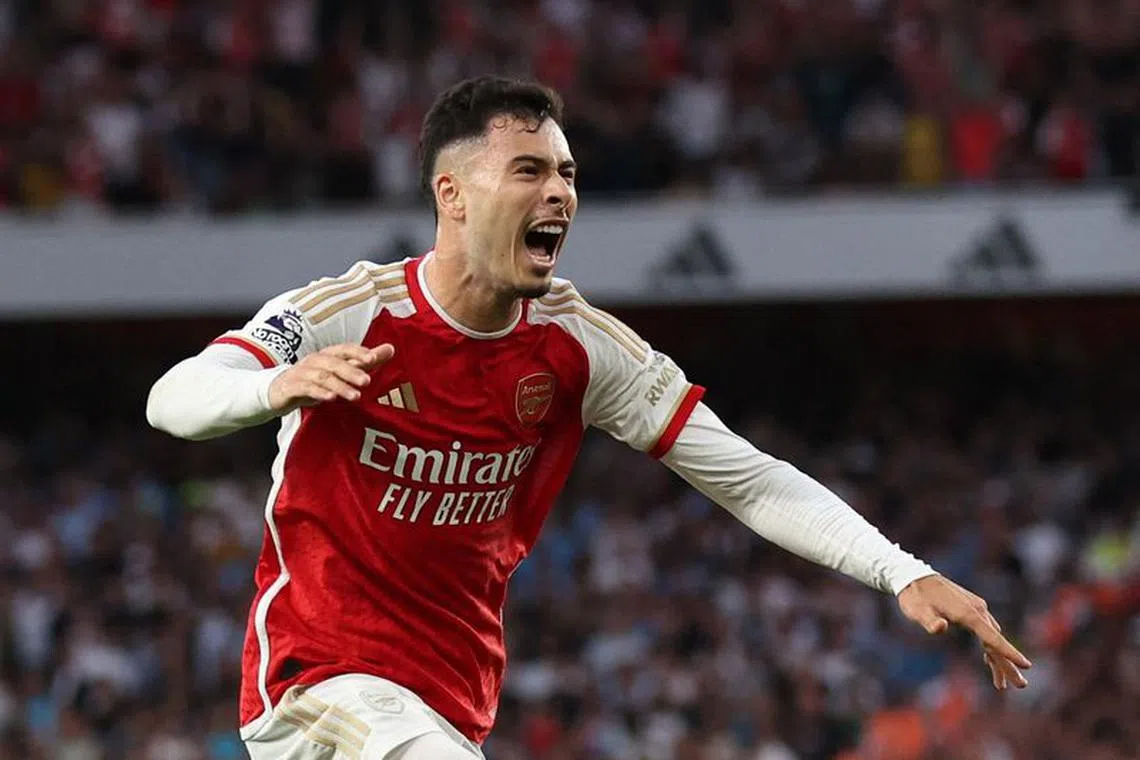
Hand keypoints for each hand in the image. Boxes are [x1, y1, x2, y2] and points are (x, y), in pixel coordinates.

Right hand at [268, 343, 394, 410]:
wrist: (276, 393)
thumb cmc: (312, 381)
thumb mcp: (339, 372)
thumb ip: (364, 362)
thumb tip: (390, 349)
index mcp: (326, 355)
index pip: (344, 349)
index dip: (357, 352)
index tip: (374, 358)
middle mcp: (314, 361)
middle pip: (333, 362)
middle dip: (351, 371)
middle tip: (367, 381)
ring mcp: (301, 373)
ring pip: (321, 377)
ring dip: (339, 386)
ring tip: (355, 396)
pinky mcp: (291, 387)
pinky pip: (305, 388)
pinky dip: (319, 392)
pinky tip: (330, 398)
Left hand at [897, 574, 1030, 690]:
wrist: (913, 576)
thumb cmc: (915, 597)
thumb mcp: (917, 611)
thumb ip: (929, 621)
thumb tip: (941, 627)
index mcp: (968, 613)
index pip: (993, 637)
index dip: (1009, 652)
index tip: (1026, 665)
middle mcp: (977, 610)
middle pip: (997, 641)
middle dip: (1008, 664)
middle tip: (1020, 685)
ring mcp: (976, 608)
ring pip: (993, 637)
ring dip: (999, 659)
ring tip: (1003, 684)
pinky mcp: (972, 608)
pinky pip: (986, 631)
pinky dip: (990, 647)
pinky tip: (989, 660)